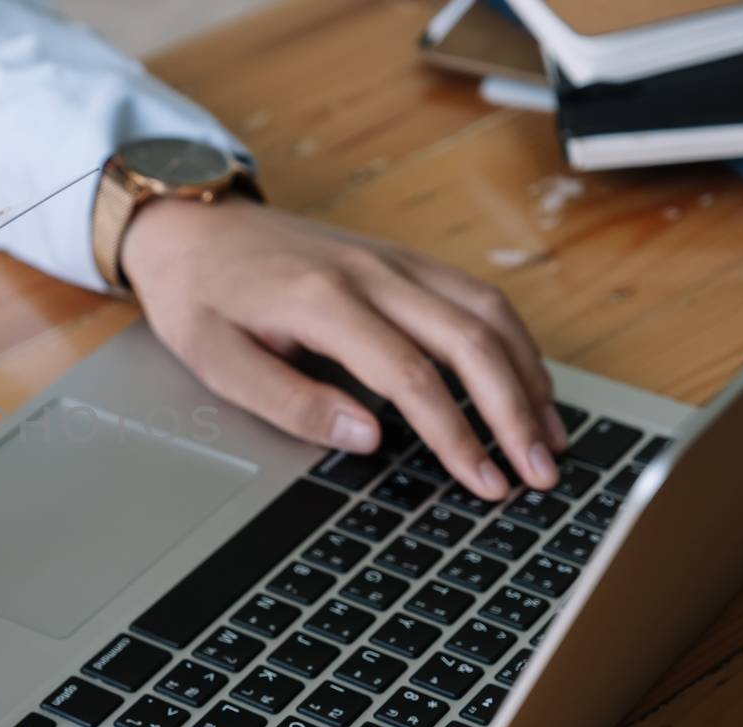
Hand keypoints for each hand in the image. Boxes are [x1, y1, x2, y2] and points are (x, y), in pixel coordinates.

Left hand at [122, 196, 565, 500]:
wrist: (192, 228)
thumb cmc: (199, 298)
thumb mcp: (217, 362)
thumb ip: (291, 403)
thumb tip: (368, 439)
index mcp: (322, 299)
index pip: (411, 376)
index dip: (456, 435)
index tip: (485, 482)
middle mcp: (371, 272)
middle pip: (470, 339)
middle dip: (515, 412)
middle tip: (542, 472)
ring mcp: (392, 259)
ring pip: (487, 311)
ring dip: (528, 375)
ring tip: (550, 436)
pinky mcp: (400, 259)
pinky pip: (474, 295)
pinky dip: (511, 341)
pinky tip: (525, 381)